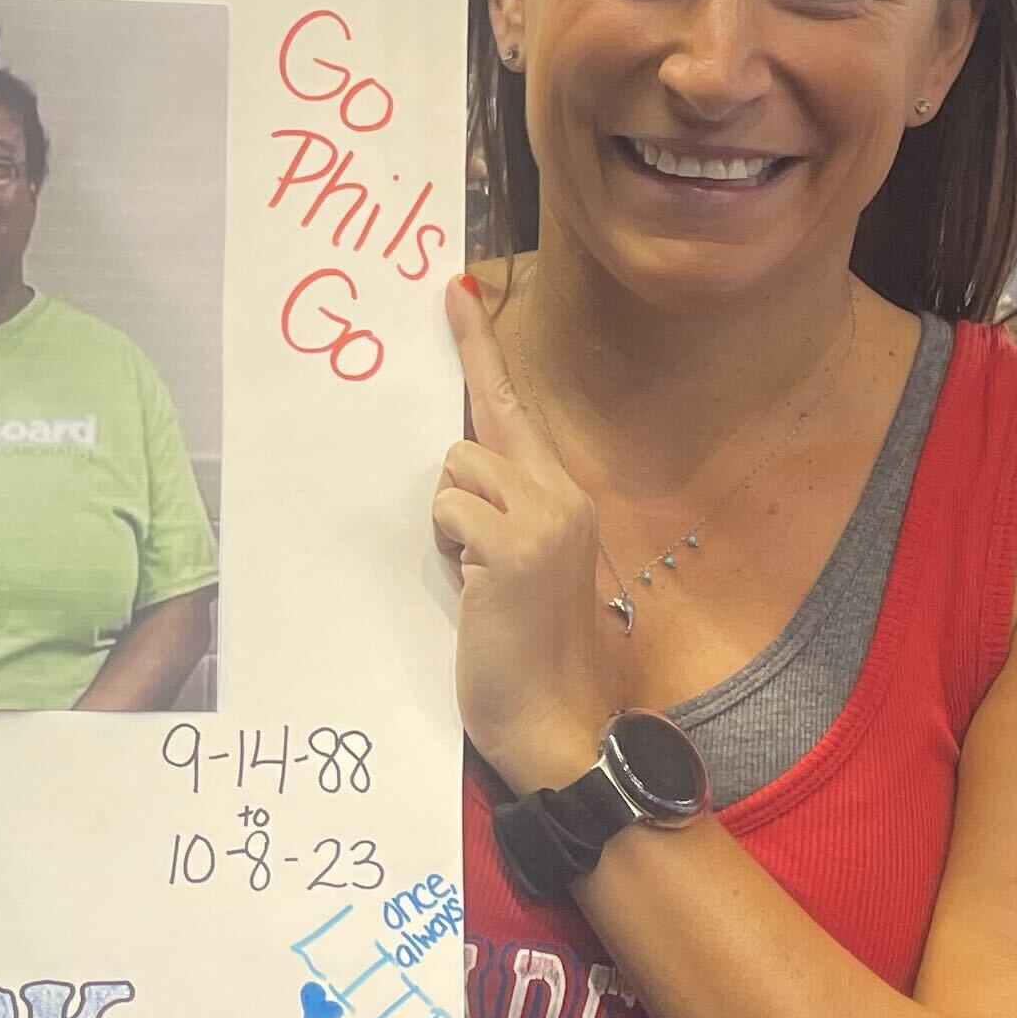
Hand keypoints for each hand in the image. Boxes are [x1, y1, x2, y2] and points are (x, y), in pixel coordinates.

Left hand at [432, 275, 626, 794]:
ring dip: (450, 518)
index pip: (519, 412)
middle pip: (491, 416)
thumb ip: (507, 522)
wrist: (566, 726)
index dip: (487, 352)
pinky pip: (450, 510)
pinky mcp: (513, 546)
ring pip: (457, 467)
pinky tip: (474, 588)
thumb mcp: (530, 574)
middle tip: (452, 292)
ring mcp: (544, 517)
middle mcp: (563, 495)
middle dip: (474, 356)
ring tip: (474, 573)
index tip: (462, 292)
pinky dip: (449, 546)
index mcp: (567, 501)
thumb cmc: (540, 660)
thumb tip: (461, 484)